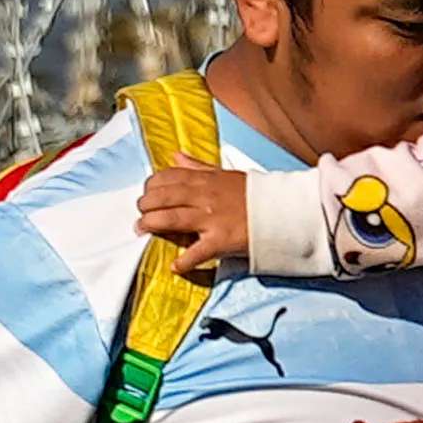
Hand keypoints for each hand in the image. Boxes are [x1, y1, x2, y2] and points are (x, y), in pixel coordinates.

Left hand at [130, 163, 252, 273]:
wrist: (282, 211)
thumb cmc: (252, 194)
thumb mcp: (224, 174)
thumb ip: (198, 167)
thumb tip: (176, 156)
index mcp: (206, 179)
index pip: (169, 177)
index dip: (151, 185)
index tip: (147, 193)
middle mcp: (205, 196)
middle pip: (164, 197)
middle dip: (146, 205)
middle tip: (140, 213)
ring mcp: (212, 218)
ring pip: (172, 219)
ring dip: (152, 224)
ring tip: (142, 230)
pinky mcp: (221, 240)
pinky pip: (197, 252)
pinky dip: (183, 261)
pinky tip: (175, 266)